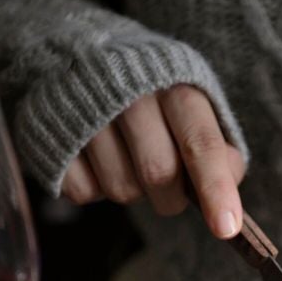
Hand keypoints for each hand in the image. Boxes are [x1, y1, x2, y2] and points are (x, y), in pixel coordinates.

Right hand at [61, 84, 244, 237]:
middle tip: (169, 190)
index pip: (200, 143)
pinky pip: (84, 192)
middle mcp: (129, 93)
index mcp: (174, 85)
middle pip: (159, 173)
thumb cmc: (152, 93)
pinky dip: (97, 189)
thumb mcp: (194, 104)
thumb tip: (228, 184)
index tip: (227, 228)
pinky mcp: (53, 133)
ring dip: (134, 192)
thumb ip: (216, 145)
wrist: (79, 52)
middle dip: (171, 198)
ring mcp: (86, 112)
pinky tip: (98, 160)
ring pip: (121, 189)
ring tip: (128, 161)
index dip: (215, 188)